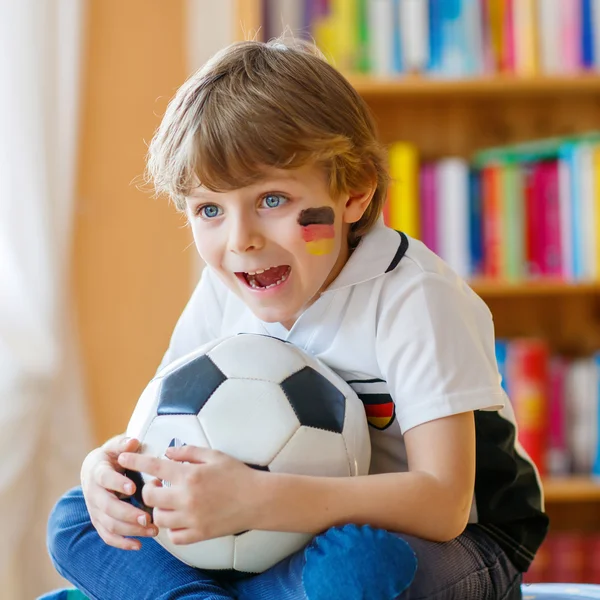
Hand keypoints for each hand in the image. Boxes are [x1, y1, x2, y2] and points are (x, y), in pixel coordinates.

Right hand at [81, 434, 158, 549]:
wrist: (94, 471)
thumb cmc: (112, 457)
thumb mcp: (116, 447)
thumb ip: (124, 445)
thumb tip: (133, 441)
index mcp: (98, 472)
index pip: (105, 479)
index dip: (117, 484)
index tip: (133, 488)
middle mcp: (93, 493)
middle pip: (107, 507)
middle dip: (127, 514)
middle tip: (148, 518)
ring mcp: (95, 510)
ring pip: (109, 524)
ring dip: (130, 529)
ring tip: (152, 530)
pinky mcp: (99, 521)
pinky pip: (107, 536)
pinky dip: (122, 543)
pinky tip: (138, 545)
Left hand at [118, 446, 263, 544]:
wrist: (257, 499)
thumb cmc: (237, 474)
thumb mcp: (214, 455)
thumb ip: (188, 452)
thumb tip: (167, 454)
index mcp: (189, 475)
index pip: (153, 467)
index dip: (134, 462)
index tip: (122, 460)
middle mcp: (186, 497)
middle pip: (149, 497)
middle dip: (148, 490)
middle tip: (158, 486)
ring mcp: (191, 518)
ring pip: (159, 518)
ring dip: (160, 510)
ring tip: (170, 502)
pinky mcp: (199, 534)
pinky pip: (174, 536)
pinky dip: (173, 528)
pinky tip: (180, 519)